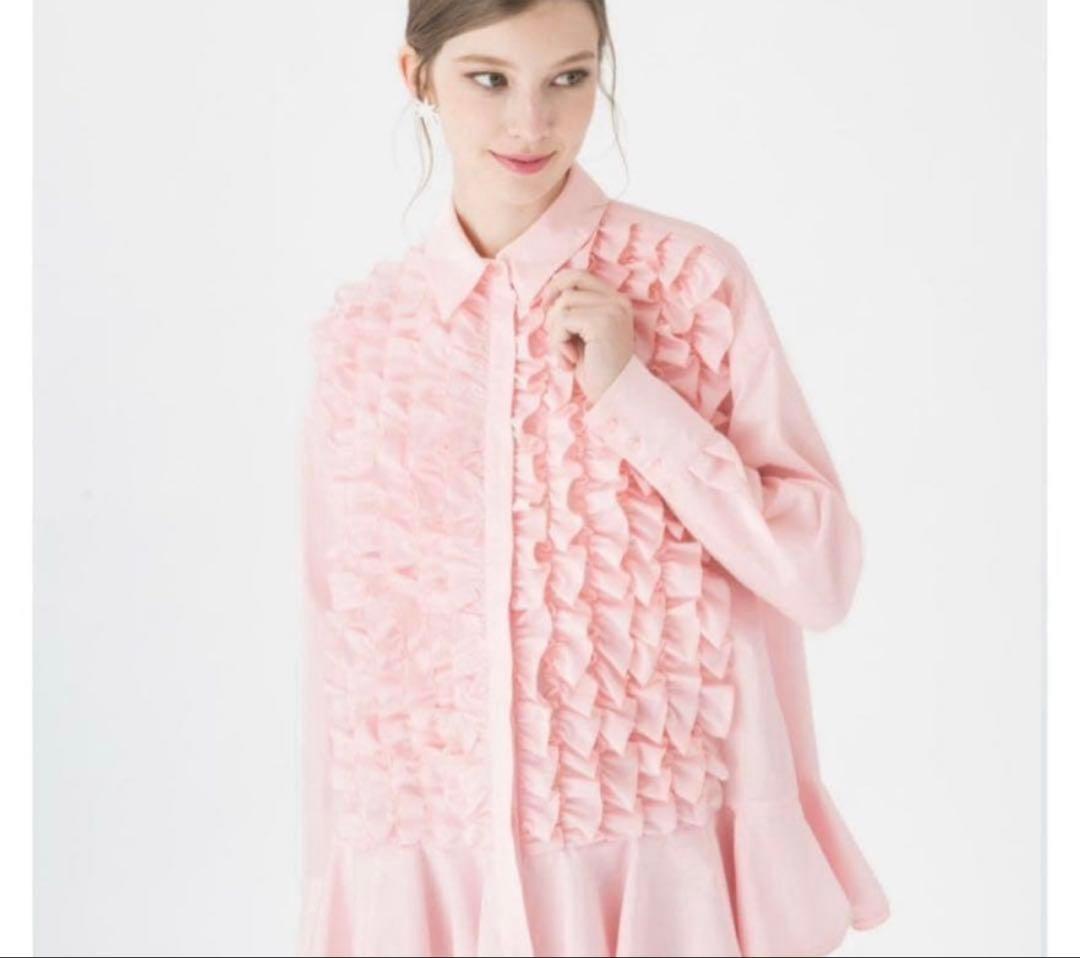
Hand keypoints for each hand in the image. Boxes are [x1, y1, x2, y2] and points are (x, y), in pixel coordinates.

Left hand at [539, 268, 634, 404]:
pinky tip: (570, 361)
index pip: (579, 275)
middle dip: (553, 317)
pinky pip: (563, 322)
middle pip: (567, 290)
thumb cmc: (597, 370)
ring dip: (555, 334)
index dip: (557, 286)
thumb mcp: (583, 336)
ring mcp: (611, 310)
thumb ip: (573, 314)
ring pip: (562, 306)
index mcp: (615, 301)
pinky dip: (558, 343)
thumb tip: (547, 299)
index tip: (545, 306)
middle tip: (556, 340)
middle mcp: (617, 301)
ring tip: (566, 355)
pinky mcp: (602, 322)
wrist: (617, 394)